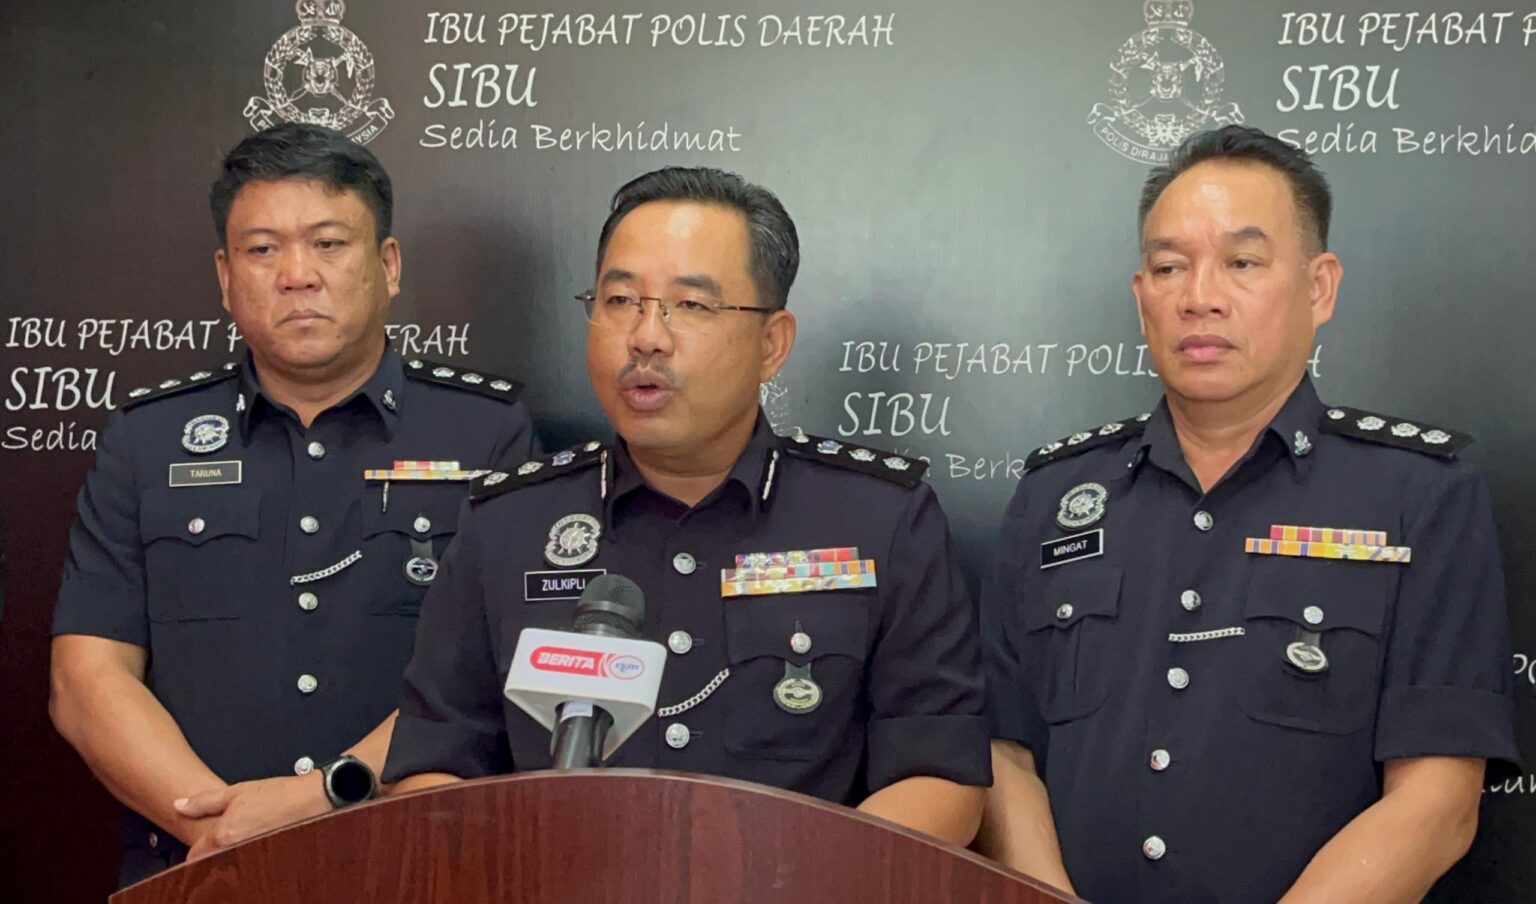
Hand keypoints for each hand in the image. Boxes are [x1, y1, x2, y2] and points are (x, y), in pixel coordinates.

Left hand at [176, 773, 328, 859]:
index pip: (194, 855)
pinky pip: (249, 869)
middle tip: (225, 842)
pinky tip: (257, 849)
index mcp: (223, 834)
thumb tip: (180, 805)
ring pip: (229, 867)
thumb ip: (204, 801)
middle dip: (212, 856)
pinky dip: (248, 862)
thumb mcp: (238, 791)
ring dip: (230, 860)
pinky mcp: (268, 865)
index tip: (201, 844)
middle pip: (210, 864)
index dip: (196, 849)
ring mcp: (251, 860)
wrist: (316, 801)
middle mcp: (235, 851)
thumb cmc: (281, 795)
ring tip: (244, 843)